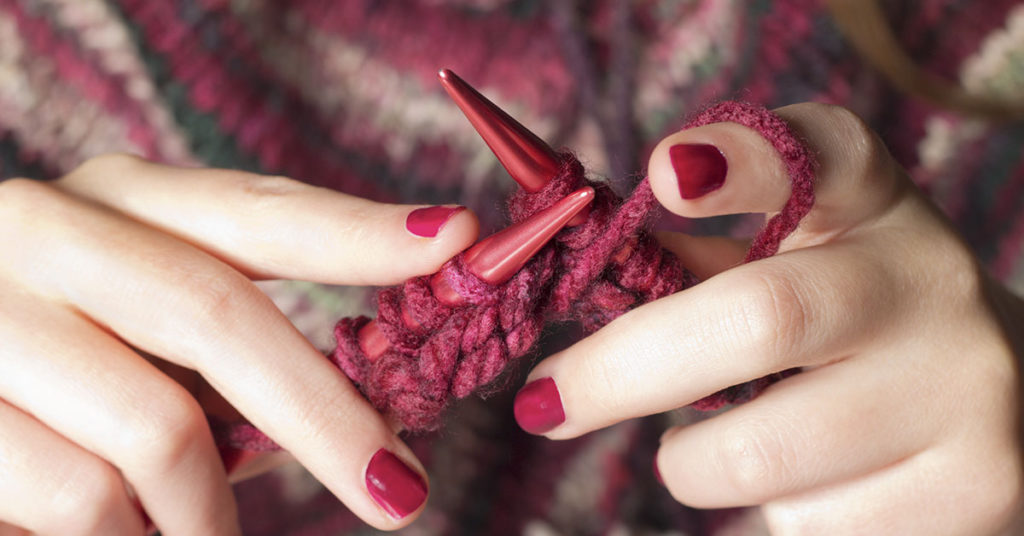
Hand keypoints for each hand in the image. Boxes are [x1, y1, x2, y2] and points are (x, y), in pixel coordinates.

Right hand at [0, 154, 478, 534]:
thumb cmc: (67, 380)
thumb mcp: (150, 345)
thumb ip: (237, 361)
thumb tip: (368, 409)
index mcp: (117, 201)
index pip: (256, 210)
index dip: (358, 230)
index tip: (454, 238)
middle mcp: (47, 231)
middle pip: (221, 315)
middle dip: (328, 417)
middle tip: (402, 494)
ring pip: (160, 430)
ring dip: (206, 512)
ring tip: (201, 534)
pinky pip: (89, 498)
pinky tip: (130, 531)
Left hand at [513, 104, 1023, 533]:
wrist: (989, 402)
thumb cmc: (844, 330)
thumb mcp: (789, 270)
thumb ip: (698, 264)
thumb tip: (578, 282)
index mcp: (876, 210)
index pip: (823, 154)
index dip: (739, 158)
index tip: (661, 175)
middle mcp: (931, 286)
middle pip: (759, 319)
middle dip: (620, 371)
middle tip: (544, 404)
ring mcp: (964, 394)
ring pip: (757, 456)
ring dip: (691, 462)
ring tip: (711, 448)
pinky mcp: (969, 493)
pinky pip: (804, 522)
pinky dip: (764, 513)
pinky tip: (805, 482)